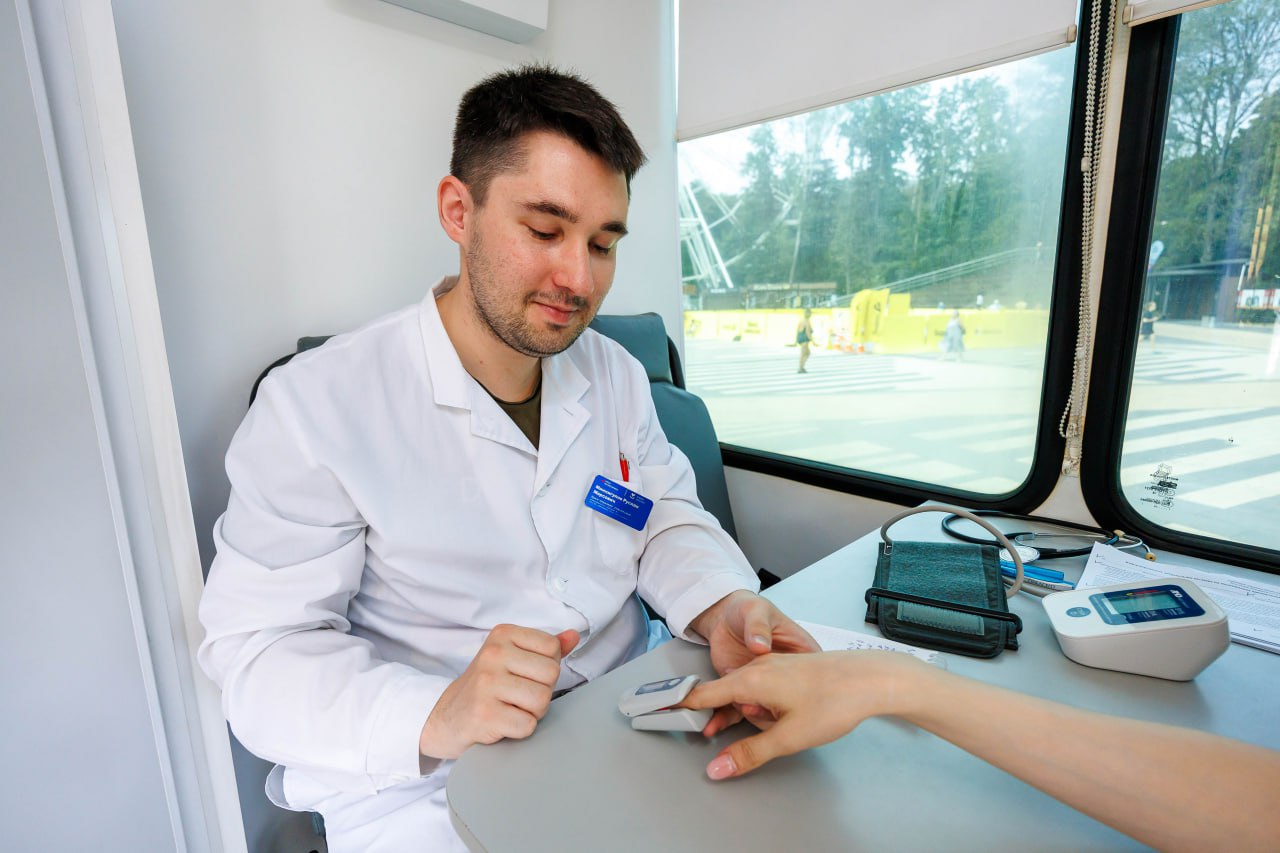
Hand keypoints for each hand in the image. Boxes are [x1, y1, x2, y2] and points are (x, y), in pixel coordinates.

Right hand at [419, 624, 578, 759]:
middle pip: (551, 674)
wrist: (447, 717)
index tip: (524, 674)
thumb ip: (545, 648)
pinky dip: (520, 730)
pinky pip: (527, 725)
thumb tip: (574, 636)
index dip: (546, 667)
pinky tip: (503, 723)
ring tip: (512, 709)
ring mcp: (487, 684)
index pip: (552, 648)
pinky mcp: (485, 714)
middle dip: (541, 691)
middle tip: (518, 696)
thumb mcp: (512, 657)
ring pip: (541, 700)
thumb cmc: (487, 686)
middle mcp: (493, 654)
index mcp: (503, 634)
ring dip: (532, 712)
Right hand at [681, 651, 925, 779]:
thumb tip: (717, 769)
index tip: (656, 709)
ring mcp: (773, 666)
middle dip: (721, 717)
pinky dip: (763, 705)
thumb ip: (749, 753)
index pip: (703, 694)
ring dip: (750, 714)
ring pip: (747, 692)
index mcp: (751, 681)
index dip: (680, 704)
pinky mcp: (787, 669)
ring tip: (782, 727)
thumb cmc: (832, 702)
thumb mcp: (788, 737)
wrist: (870, 678)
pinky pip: (763, 687)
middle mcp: (758, 669)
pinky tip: (786, 716)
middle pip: (724, 694)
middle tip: (727, 733)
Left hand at [689, 590, 818, 733]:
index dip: (798, 691)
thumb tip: (760, 644)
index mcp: (799, 652)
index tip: (780, 695)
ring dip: (743, 716)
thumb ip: (758, 627)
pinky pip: (736, 709)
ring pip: (759, 709)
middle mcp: (783, 675)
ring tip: (728, 717)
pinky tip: (714, 723)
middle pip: (785, 701)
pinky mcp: (743, 692)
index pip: (810, 677)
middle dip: (765, 710)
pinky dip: (724, 717)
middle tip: (749, 706)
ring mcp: (763, 686)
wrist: (723, 615)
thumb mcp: (756, 611)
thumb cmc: (748, 609)